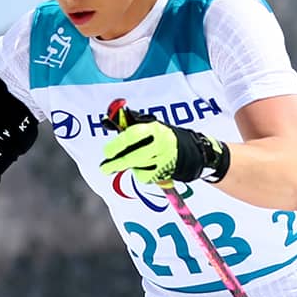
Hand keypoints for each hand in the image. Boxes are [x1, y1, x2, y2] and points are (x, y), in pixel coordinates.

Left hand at [99, 102, 228, 184]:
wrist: (192, 150)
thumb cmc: (163, 136)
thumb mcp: (149, 125)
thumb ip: (129, 123)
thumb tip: (106, 119)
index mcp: (155, 129)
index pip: (133, 135)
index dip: (118, 144)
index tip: (107, 151)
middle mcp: (161, 144)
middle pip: (134, 157)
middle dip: (116, 164)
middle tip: (104, 168)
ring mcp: (164, 159)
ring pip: (139, 168)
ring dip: (131, 167)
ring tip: (133, 162)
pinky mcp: (166, 172)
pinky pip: (146, 177)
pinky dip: (141, 174)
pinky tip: (146, 167)